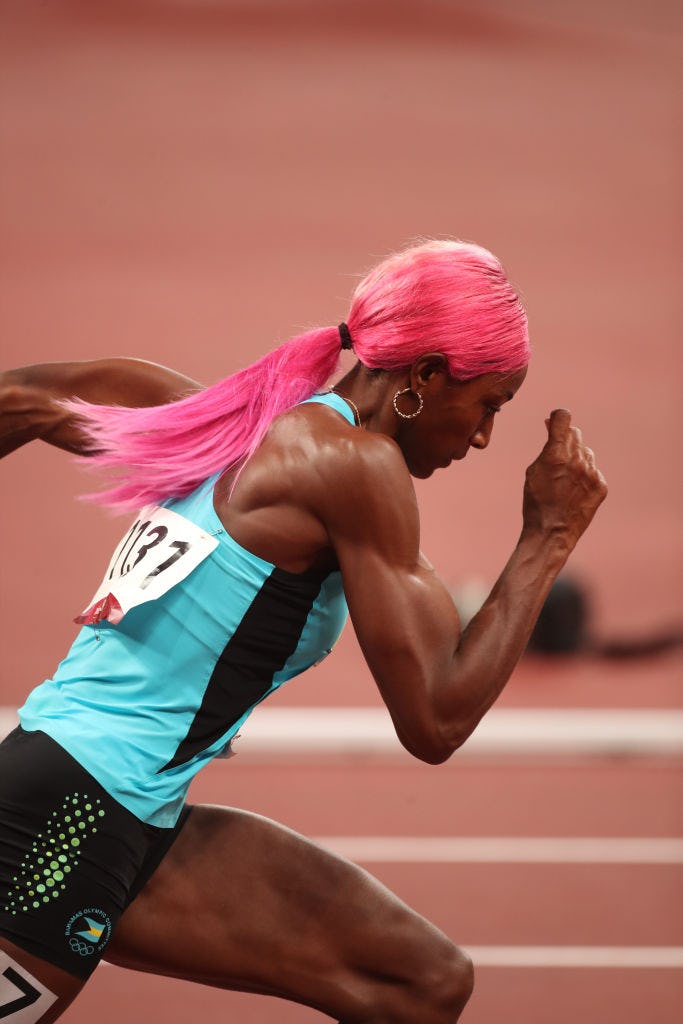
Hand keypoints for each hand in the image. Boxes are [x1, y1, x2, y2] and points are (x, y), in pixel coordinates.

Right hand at [522, 408, 606, 549]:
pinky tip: (573, 489)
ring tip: (564, 478)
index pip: (563, 416)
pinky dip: (584, 474)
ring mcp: (591, 473)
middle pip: (575, 433)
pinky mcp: (601, 485)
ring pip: (585, 451)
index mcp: (556, 454)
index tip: (554, 422)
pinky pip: (593, 469)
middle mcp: (576, 460)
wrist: (552, 532)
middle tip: (556, 453)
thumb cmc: (536, 502)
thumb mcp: (533, 471)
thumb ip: (546, 447)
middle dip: (565, 439)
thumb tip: (552, 426)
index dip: (557, 418)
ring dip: (575, 457)